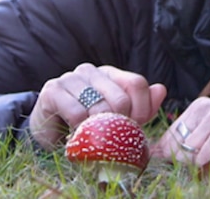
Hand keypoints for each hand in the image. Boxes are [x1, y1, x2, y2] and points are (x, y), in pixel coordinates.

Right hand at [28, 63, 165, 149]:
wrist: (48, 132)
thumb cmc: (86, 125)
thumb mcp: (118, 118)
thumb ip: (141, 106)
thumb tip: (161, 89)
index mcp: (110, 74)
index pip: (137, 83)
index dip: (142, 109)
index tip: (136, 128)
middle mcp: (91, 71)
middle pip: (121, 97)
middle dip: (120, 124)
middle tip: (111, 138)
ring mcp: (71, 78)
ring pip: (99, 106)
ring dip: (99, 129)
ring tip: (92, 137)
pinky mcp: (53, 90)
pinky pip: (77, 113)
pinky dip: (80, 130)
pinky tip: (76, 134)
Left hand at [151, 96, 209, 166]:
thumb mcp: (206, 136)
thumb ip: (181, 142)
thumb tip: (153, 152)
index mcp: (198, 106)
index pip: (172, 132)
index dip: (170, 150)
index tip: (174, 157)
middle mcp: (206, 106)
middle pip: (178, 143)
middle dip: (186, 158)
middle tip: (204, 158)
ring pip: (190, 151)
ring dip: (200, 162)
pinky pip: (204, 155)